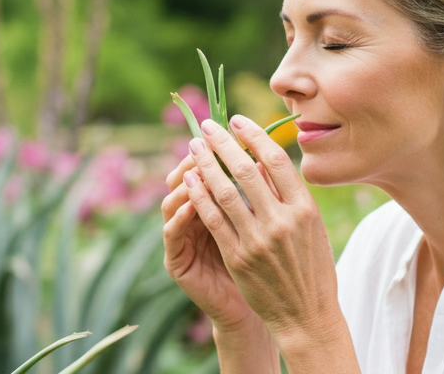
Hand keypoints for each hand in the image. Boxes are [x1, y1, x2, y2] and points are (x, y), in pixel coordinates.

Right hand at [162, 151, 265, 335]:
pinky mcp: (176, 262)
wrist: (272, 313)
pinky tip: (192, 204)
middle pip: (184, 179)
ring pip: (172, 202)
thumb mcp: (266, 225)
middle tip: (204, 144)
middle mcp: (193, 219)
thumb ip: (260, 195)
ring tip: (197, 169)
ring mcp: (182, 240)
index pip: (207, 169)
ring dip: (184, 183)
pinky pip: (171, 233)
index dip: (215, 150)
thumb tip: (265, 154)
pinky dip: (180, 216)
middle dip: (196, 160)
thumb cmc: (272, 266)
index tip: (228, 130)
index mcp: (214, 207)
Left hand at [184, 115, 342, 346]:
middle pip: (246, 170)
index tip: (237, 121)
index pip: (275, 160)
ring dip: (204, 164)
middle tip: (206, 126)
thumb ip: (291, 195)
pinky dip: (199, 196)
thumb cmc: (312, 269)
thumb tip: (263, 162)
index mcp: (305, 208)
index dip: (253, 135)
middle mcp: (283, 220)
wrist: (307, 316)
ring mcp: (259, 240)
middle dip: (222, 143)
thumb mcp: (312, 228)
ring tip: (193, 147)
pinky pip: (213, 219)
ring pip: (224, 191)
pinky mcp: (238, 257)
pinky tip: (190, 180)